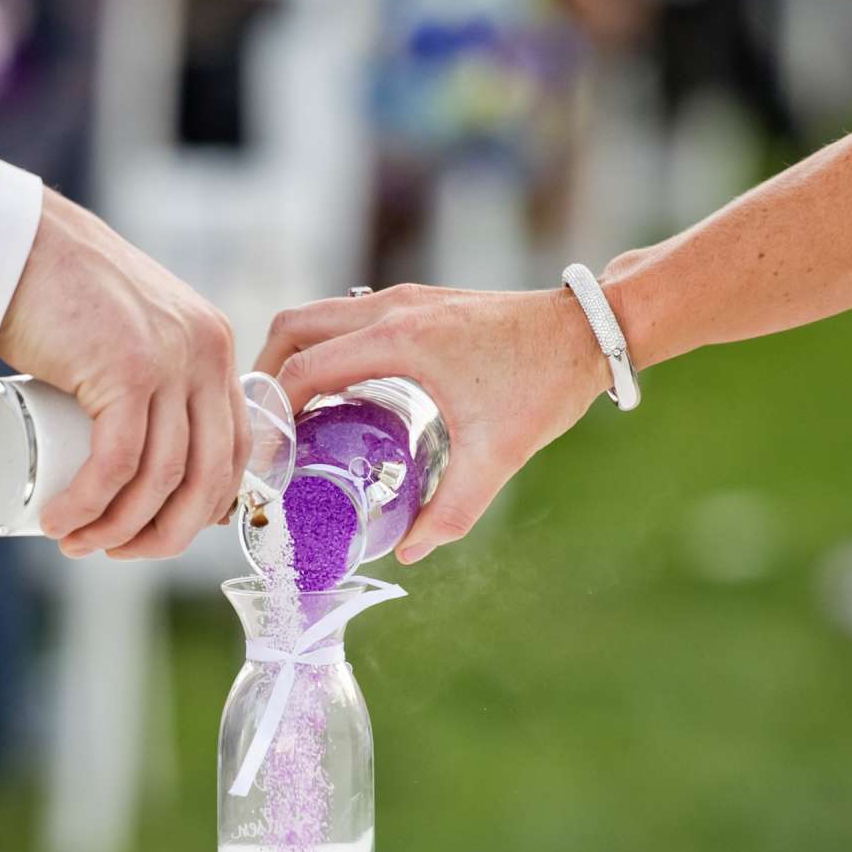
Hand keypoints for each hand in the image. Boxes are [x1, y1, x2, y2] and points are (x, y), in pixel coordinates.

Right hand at [0, 191, 246, 558]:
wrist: (18, 241)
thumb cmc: (60, 290)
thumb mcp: (132, 328)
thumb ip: (150, 367)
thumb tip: (139, 443)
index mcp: (214, 348)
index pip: (234, 449)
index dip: (202, 507)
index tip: (157, 531)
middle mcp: (206, 354)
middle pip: (207, 477)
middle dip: (163, 534)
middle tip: (115, 552)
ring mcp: (171, 361)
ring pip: (162, 478)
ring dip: (116, 528)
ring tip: (75, 542)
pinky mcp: (127, 369)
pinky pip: (117, 463)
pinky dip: (89, 505)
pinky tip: (63, 522)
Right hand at [253, 283, 609, 563]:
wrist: (588, 332)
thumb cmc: (546, 383)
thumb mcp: (499, 455)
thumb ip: (453, 509)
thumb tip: (408, 551)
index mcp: (401, 340)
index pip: (304, 370)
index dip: (272, 414)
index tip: (263, 453)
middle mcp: (391, 308)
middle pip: (292, 329)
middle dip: (264, 377)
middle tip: (263, 430)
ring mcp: (402, 299)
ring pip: (315, 317)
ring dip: (292, 359)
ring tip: (290, 416)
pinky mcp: (415, 302)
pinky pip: (345, 320)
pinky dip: (324, 350)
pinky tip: (336, 397)